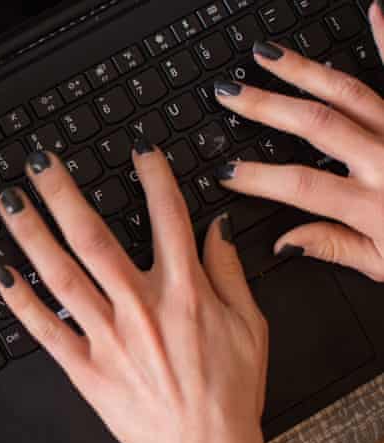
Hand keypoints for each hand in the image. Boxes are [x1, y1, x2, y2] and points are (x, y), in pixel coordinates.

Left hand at [0, 147, 267, 442]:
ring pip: (62, 275)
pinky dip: (21, 301)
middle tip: (40, 162)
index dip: (152, 176)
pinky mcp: (85, 368)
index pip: (167, 218)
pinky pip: (46, 329)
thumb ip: (228, 271)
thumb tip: (216, 226)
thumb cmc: (229, 393)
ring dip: (32, 235)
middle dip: (63, 194)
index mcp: (185, 292)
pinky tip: (2, 273)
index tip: (135, 148)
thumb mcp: (250, 326)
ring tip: (10, 203)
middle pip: (94, 237)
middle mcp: (140, 307)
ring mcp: (108, 337)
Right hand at [213, 2, 383, 281]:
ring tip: (267, 55)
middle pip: (316, 124)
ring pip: (348, 92)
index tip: (226, 171)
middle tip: (230, 92)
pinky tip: (377, 11)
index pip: (300, 185)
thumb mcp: (383, 265)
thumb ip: (332, 248)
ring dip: (303, 70)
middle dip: (266, 106)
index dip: (257, 177)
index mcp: (373, 205)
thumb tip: (284, 242)